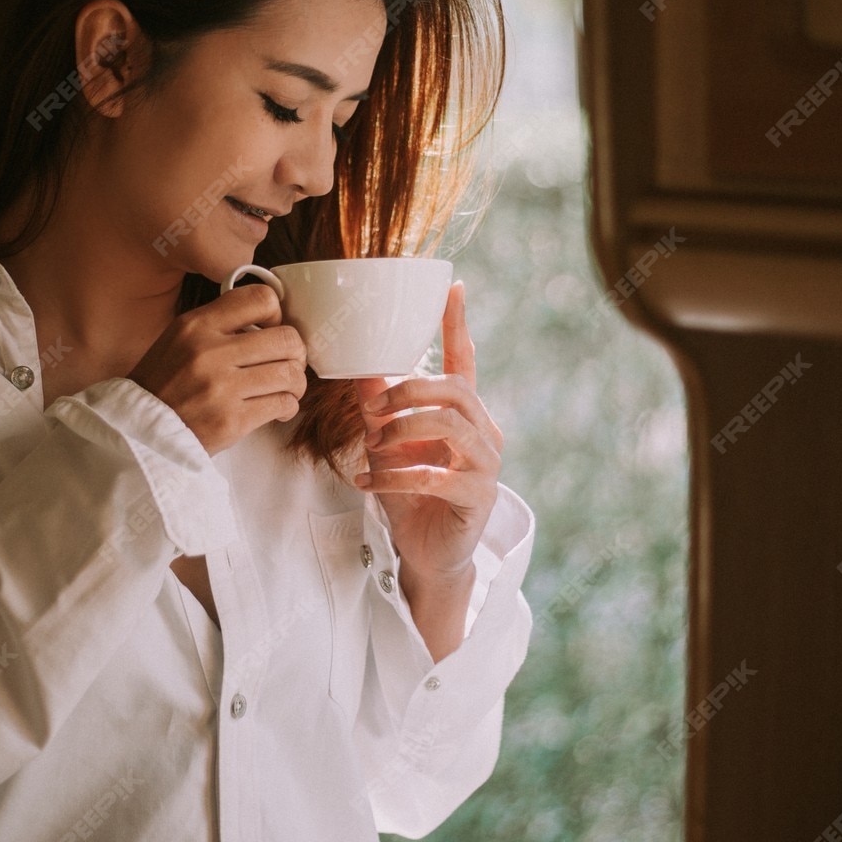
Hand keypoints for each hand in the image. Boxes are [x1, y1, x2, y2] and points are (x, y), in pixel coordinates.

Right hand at [127, 285, 306, 455]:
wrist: (139, 431)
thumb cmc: (165, 384)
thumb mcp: (180, 338)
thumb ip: (220, 324)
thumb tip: (271, 321)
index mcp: (197, 325)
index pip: (260, 298)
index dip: (277, 313)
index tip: (271, 329)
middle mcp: (210, 352)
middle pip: (286, 339)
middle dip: (295, 352)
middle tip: (287, 363)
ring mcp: (222, 388)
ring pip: (290, 374)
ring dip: (295, 383)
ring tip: (285, 388)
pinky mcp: (232, 420)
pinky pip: (283, 404)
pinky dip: (287, 406)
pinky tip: (277, 407)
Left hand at [350, 280, 501, 579]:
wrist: (428, 554)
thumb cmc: (411, 496)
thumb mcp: (388, 445)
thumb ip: (379, 405)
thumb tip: (357, 363)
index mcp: (463, 414)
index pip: (465, 360)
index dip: (458, 324)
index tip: (452, 287)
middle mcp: (482, 432)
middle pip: (454, 389)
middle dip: (410, 390)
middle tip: (373, 408)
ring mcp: (485, 464)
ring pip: (450, 425)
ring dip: (402, 430)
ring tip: (372, 445)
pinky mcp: (477, 496)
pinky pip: (436, 475)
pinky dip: (395, 476)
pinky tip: (368, 482)